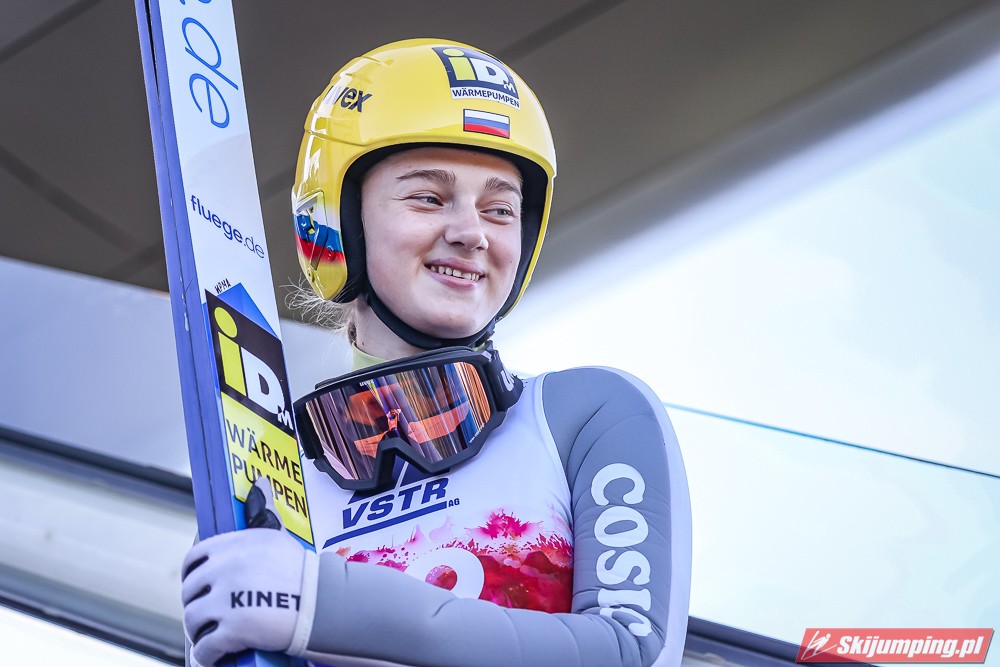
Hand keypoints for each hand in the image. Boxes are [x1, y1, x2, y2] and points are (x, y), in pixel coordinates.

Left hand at [181, 478, 317, 665]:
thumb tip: (260, 485)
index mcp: (234, 545)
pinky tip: (215, 655)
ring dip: (199, 632)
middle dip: (197, 606)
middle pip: (191, 592)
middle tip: (210, 616)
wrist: (326, 603)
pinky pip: (205, 647)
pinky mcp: (233, 628)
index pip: (195, 559)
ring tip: (211, 637)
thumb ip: (261, 514)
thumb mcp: (278, 538)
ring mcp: (227, 599)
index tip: (200, 587)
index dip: (194, 576)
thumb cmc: (304, 573)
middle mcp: (226, 569)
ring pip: (193, 620)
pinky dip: (207, 655)